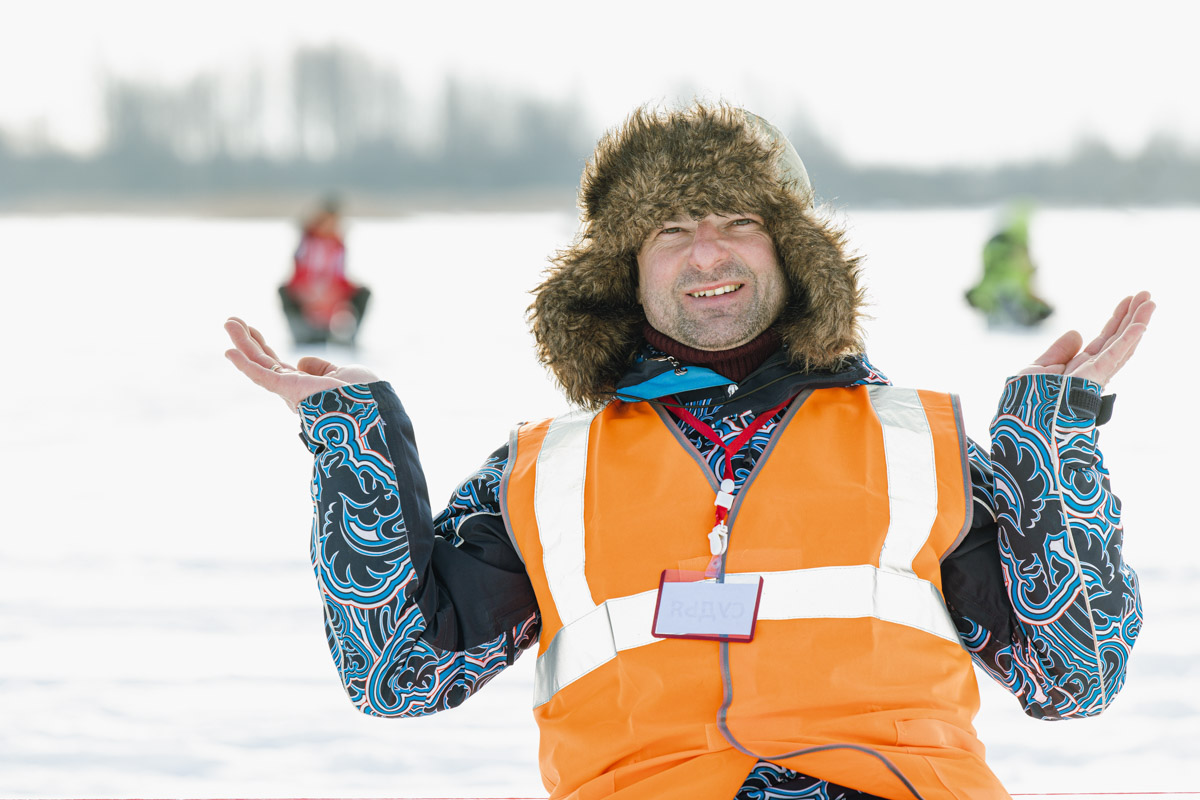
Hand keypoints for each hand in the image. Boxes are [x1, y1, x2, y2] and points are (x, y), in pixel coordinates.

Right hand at [223, 317, 379, 410]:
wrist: (373, 408)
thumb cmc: (365, 395)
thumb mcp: (342, 373)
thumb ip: (322, 368)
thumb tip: (302, 362)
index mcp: (306, 387)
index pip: (277, 365)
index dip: (263, 347)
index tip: (252, 331)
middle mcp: (293, 390)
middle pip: (263, 362)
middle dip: (247, 341)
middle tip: (231, 322)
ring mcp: (289, 390)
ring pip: (259, 364)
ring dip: (242, 344)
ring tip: (228, 322)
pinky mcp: (287, 389)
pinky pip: (261, 376)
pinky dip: (244, 364)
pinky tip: (229, 351)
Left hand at [1018, 291, 1154, 387]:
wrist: (1022, 419)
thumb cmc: (1026, 400)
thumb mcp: (1038, 368)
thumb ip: (1058, 352)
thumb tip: (1078, 333)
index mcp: (1080, 368)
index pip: (1104, 340)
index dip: (1116, 320)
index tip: (1127, 301)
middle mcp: (1092, 371)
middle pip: (1117, 339)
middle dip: (1131, 316)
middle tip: (1145, 294)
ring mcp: (1095, 374)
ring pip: (1122, 345)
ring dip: (1137, 323)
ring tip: (1150, 301)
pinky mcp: (1094, 377)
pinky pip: (1114, 356)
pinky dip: (1128, 340)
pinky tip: (1141, 324)